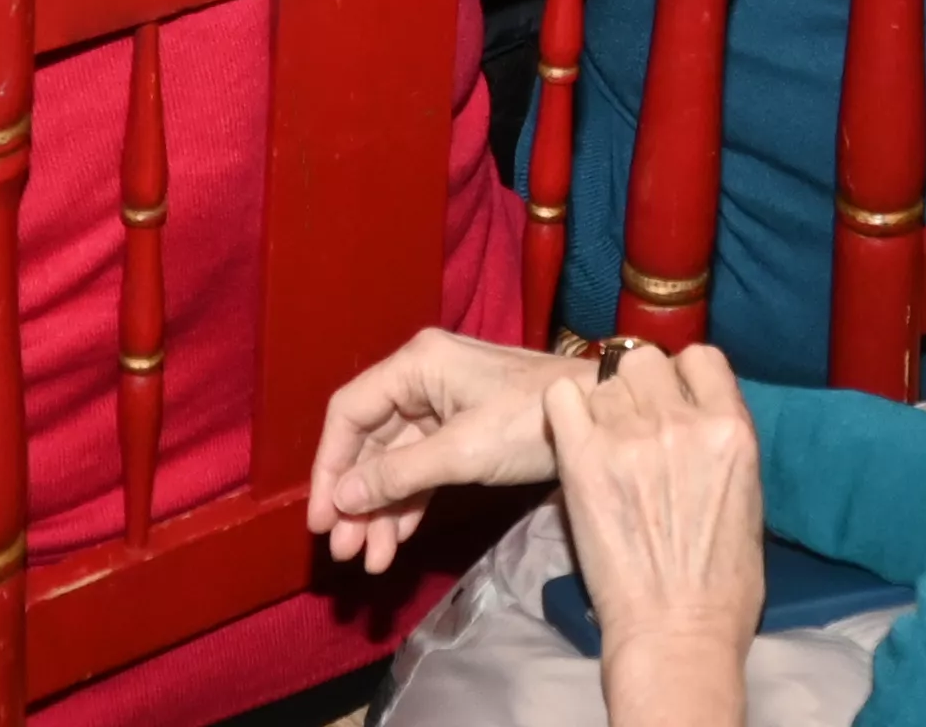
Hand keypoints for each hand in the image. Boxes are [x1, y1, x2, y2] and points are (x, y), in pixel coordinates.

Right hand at [309, 330, 575, 573]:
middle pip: (369, 441)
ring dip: (381, 509)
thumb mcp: (462, 451)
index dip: (329, 466)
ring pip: (394, 461)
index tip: (322, 518)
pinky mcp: (462, 431)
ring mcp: (443, 405)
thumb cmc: (532, 423)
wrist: (604, 417)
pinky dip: (408, 503)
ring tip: (371, 560)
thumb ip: (398, 474)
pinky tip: (397, 541)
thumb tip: (342, 498)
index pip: (349, 412)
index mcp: (416, 365)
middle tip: (345, 552)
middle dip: (356, 499)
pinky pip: (421, 468)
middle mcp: (422, 378)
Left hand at [552, 343, 765, 726]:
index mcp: (731, 429)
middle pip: (646, 361)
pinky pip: (561, 397)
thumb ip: (721, 445)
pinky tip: (572, 438)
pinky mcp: (581, 459)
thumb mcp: (748, 499)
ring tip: (602, 447)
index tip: (672, 402)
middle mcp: (680, 421)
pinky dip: (564, 410)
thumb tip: (700, 418)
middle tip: (631, 427)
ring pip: (604, 379)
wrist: (675, 634)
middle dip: (639, 387)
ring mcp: (628, 437)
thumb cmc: (722, 586)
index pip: (701, 357)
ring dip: (603, 406)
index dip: (683, 377)